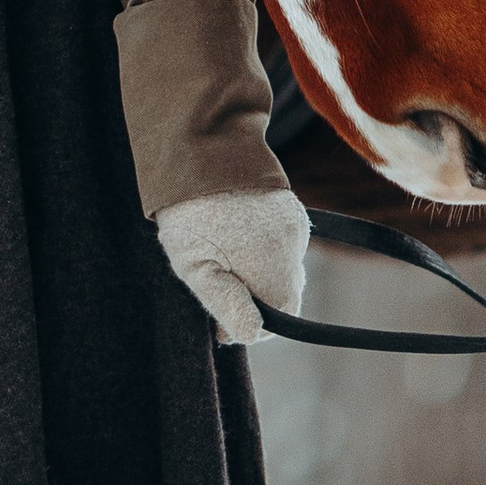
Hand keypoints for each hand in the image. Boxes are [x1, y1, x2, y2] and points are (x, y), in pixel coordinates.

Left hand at [154, 185, 310, 345]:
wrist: (198, 151)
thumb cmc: (190, 215)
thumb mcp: (195, 268)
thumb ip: (227, 305)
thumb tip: (250, 333)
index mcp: (273, 268)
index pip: (278, 319)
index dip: (247, 325)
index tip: (218, 318)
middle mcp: (293, 248)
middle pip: (283, 294)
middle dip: (253, 298)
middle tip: (215, 280)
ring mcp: (295, 226)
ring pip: (283, 270)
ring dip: (259, 273)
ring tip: (221, 252)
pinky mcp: (291, 210)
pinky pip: (283, 245)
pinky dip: (264, 250)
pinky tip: (234, 235)